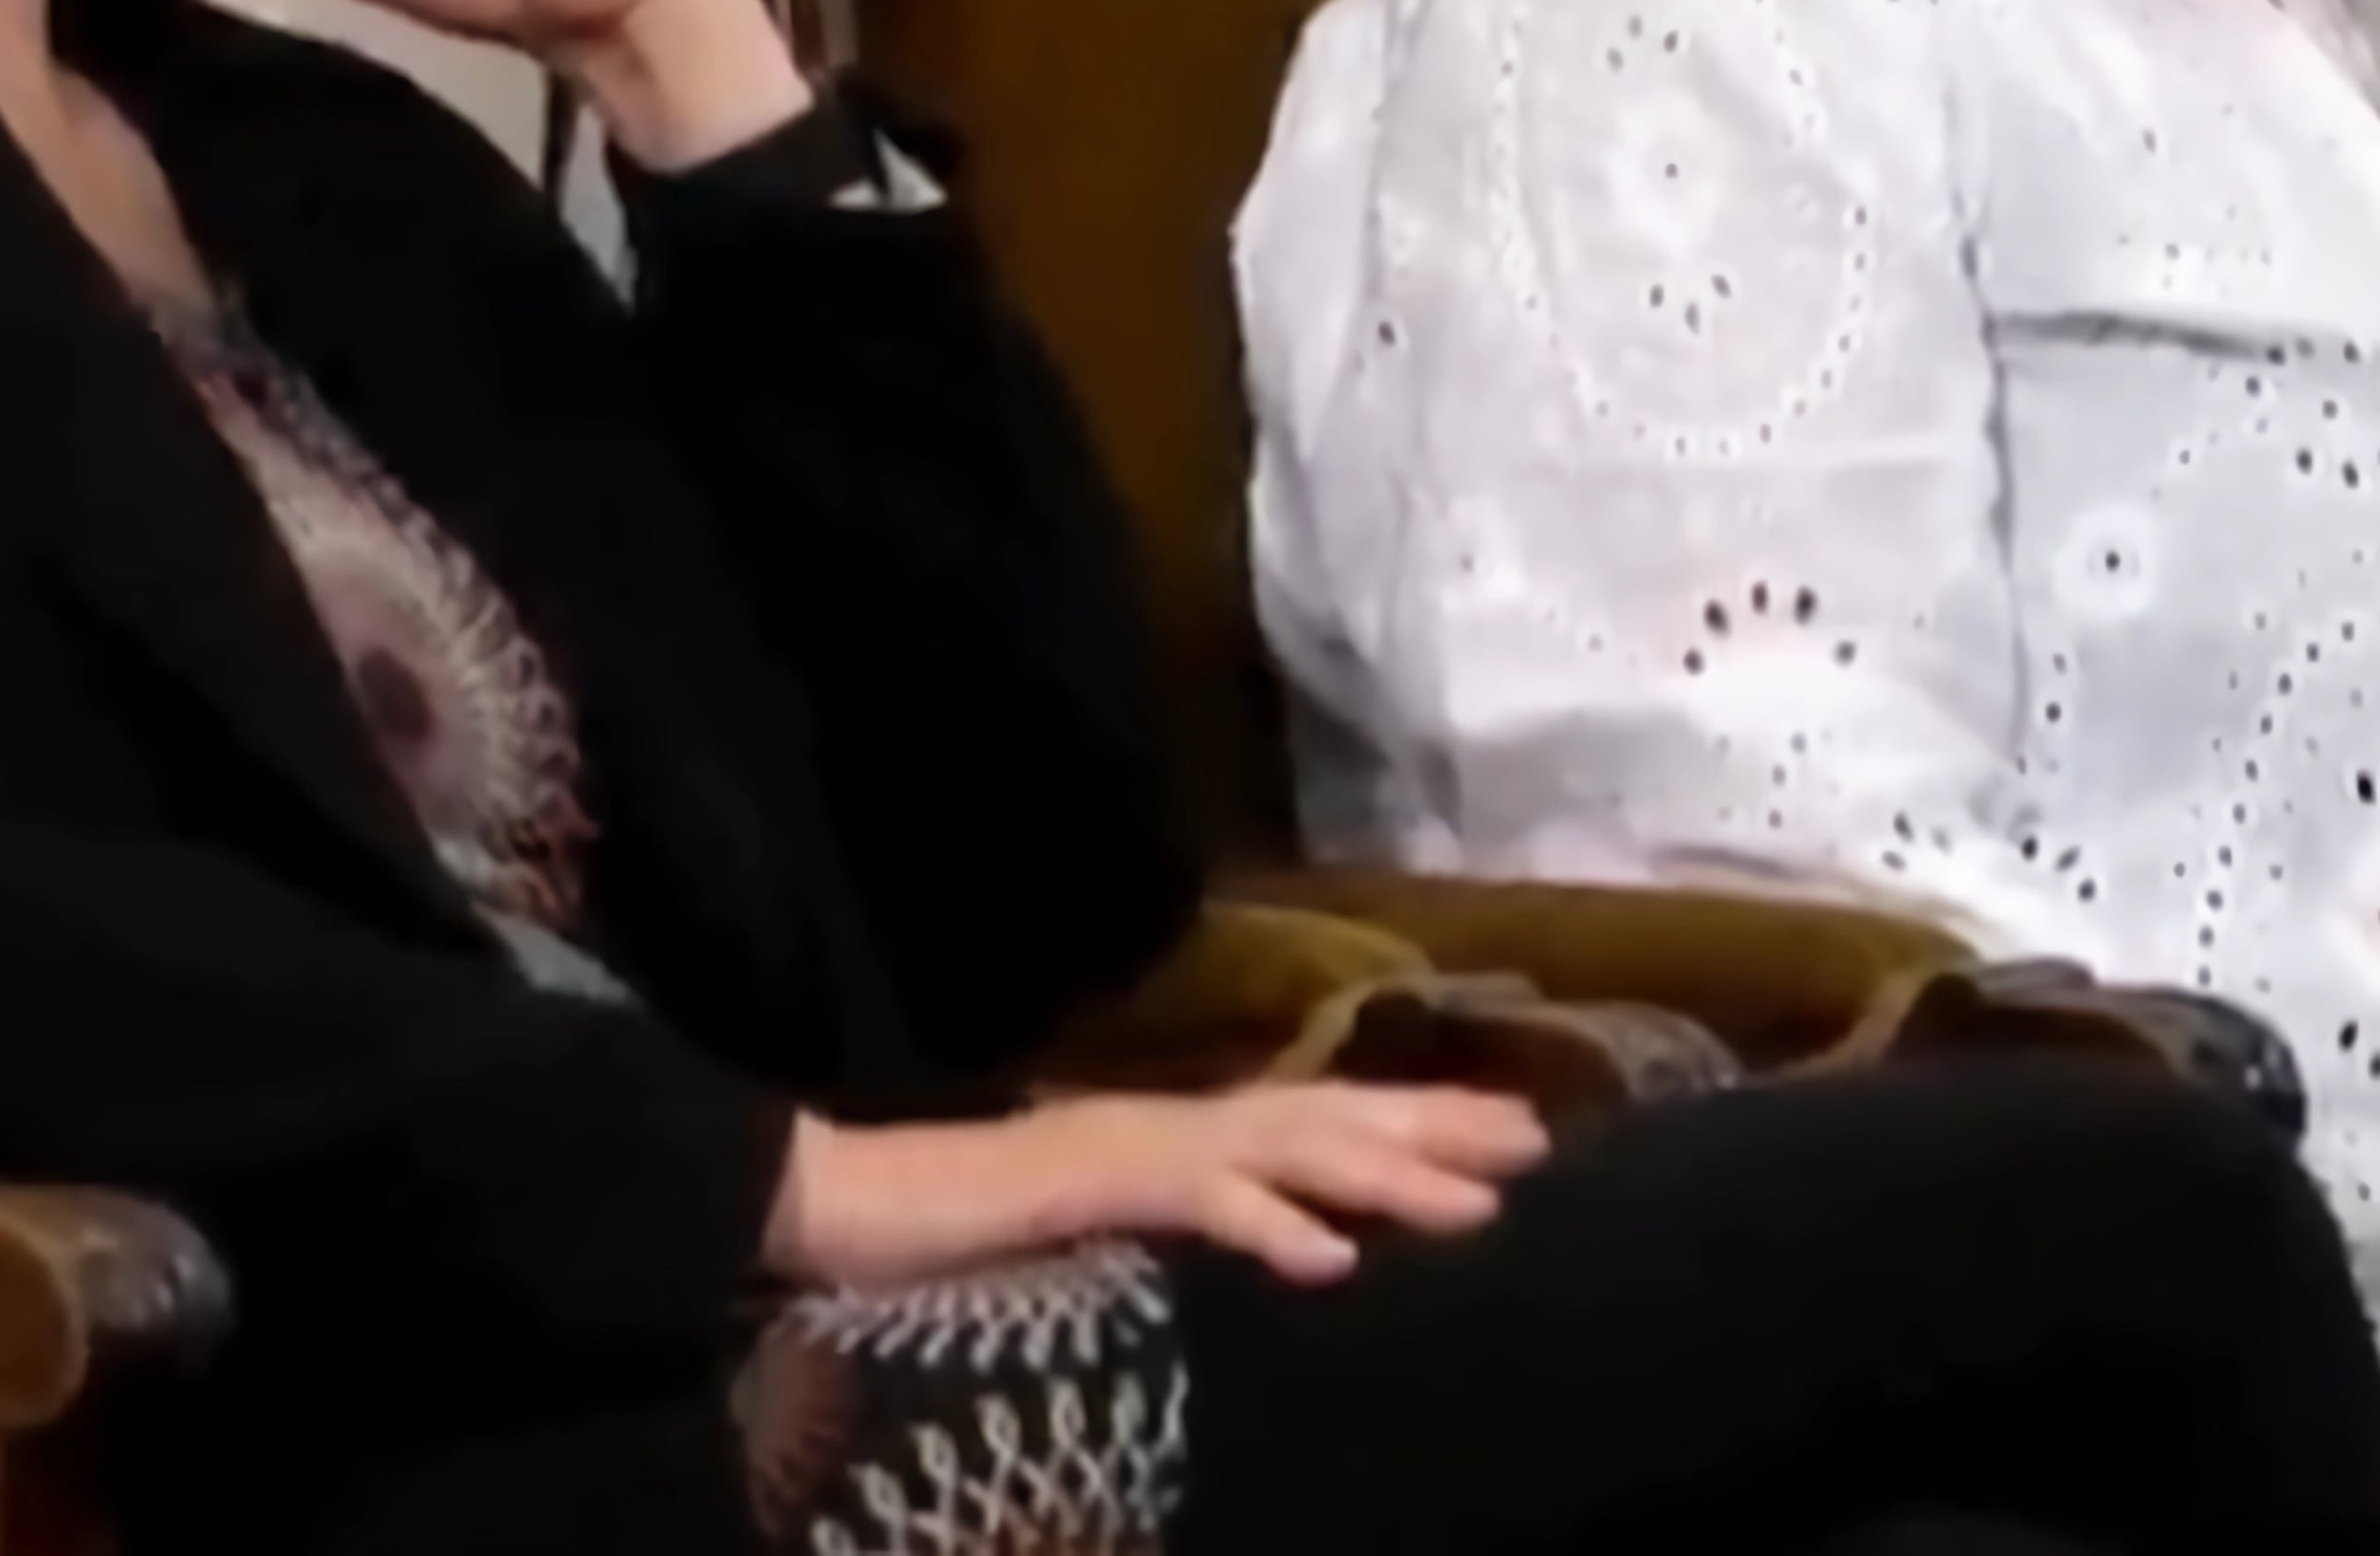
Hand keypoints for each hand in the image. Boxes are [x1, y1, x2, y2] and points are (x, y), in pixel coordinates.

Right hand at [768, 1087, 1550, 1290]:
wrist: (838, 1196)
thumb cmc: (956, 1221)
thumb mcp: (1095, 1225)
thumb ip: (1173, 1217)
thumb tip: (1265, 1236)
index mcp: (1175, 1134)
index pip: (1317, 1119)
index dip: (1414, 1124)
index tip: (1508, 1139)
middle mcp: (1170, 1122)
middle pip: (1330, 1115)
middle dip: (1437, 1129)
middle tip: (1541, 1145)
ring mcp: (1132, 1146)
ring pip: (1287, 1147)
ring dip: (1387, 1175)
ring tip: (1477, 1205)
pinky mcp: (1087, 1184)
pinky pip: (1194, 1203)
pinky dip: (1267, 1227)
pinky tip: (1330, 1262)